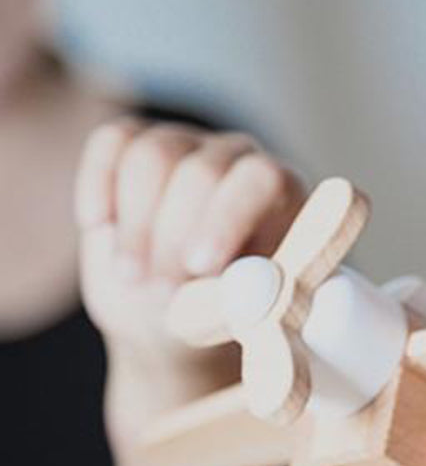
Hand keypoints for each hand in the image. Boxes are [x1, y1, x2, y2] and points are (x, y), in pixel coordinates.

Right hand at [75, 119, 304, 440]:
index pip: (264, 181)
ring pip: (153, 157)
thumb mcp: (246, 321)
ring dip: (136, 227)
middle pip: (203, 171)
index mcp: (285, 197)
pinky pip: (113, 143)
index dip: (230, 218)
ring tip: (133, 277)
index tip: (203, 267)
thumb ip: (257, 307)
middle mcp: (241, 160)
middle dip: (174, 237)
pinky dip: (100, 186)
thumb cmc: (222, 318)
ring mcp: (188, 146)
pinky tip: (99, 226)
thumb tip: (255, 303)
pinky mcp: (136, 144)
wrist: (171, 317)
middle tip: (162, 294)